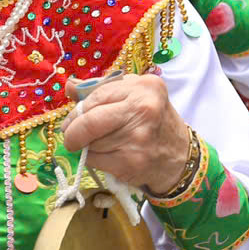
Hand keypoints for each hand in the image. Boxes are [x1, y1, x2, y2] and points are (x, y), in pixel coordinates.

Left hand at [59, 73, 194, 197]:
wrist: (178, 155)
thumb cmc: (152, 121)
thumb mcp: (135, 95)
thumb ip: (102, 88)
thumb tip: (70, 86)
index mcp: (144, 87)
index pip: (96, 96)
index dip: (77, 110)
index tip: (72, 119)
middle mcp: (144, 110)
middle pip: (89, 121)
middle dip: (73, 131)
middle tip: (71, 137)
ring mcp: (138, 138)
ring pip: (90, 143)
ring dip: (86, 146)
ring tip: (100, 144)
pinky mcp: (132, 162)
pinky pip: (95, 160)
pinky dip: (94, 160)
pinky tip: (107, 156)